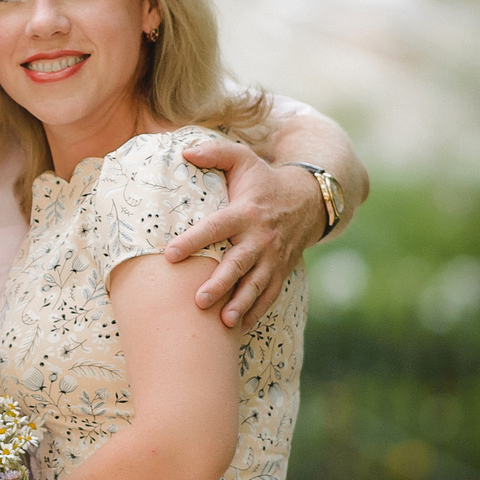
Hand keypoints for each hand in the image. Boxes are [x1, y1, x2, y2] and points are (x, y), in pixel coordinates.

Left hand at [166, 142, 323, 328]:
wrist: (309, 200)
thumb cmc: (264, 181)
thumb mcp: (243, 159)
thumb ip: (215, 153)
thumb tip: (185, 151)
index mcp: (245, 213)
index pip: (216, 227)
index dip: (193, 240)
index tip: (169, 255)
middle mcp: (260, 238)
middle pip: (238, 263)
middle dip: (220, 283)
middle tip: (199, 300)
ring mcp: (273, 257)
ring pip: (256, 285)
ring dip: (240, 304)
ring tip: (224, 322)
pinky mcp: (281, 271)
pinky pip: (270, 294)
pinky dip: (256, 311)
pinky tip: (240, 327)